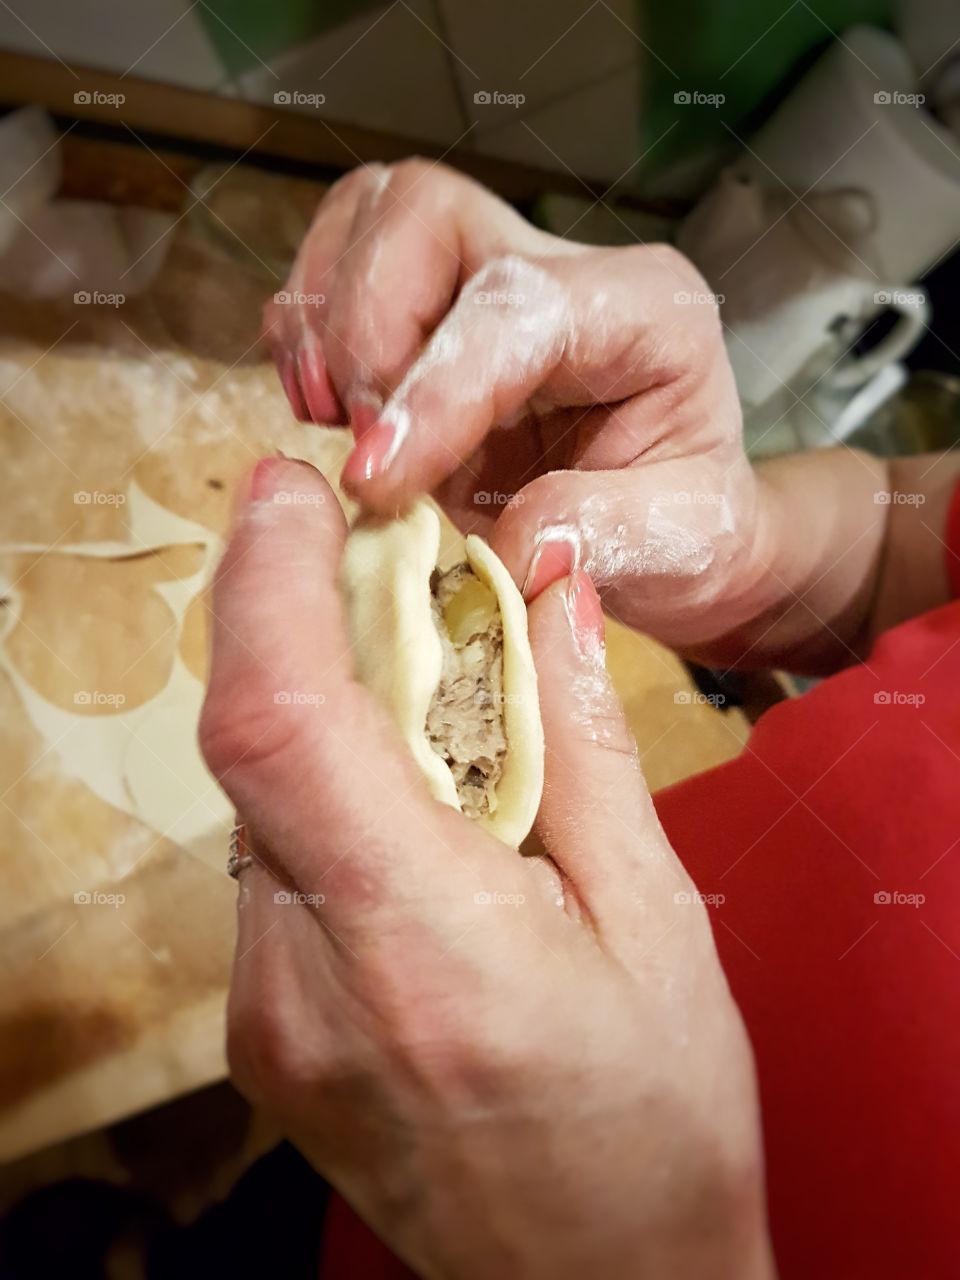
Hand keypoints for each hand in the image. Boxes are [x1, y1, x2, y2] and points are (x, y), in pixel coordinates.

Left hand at [200, 457, 773, 1278]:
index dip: (264, 584)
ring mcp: (266, 1019)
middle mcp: (307, 985)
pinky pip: (272, 866)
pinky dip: (325, 794)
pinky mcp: (263, 1033)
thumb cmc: (656, 1127)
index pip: (282, 725)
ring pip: (260, 803)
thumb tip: (546, 588)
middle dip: (303, 625)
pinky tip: (408, 796)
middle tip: (381, 556)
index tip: (289, 493)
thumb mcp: (655, 921)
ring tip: (419, 680)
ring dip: (324, 712)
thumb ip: (585, 739)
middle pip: (257, 749)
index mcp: (423, 944)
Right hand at [264, 159, 774, 653]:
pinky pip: (340, 266)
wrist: (672, 536)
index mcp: (645, 310)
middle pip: (426, 212)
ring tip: (332, 421)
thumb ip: (609, 534)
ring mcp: (489, 280)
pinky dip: (306, 330)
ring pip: (372, 215)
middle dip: (366, 326)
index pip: (515, 307)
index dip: (435, 388)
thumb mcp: (687, 546)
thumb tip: (514, 545)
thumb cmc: (691, 533)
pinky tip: (327, 410)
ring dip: (323, 318)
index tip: (378, 478)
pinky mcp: (432, 314)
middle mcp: (562, 271)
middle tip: (365, 446)